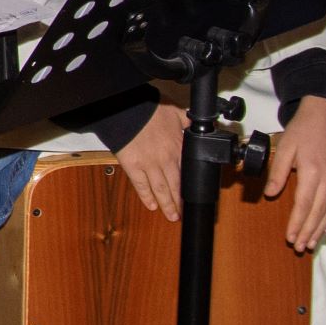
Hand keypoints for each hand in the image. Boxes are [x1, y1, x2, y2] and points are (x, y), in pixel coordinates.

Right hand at [116, 102, 189, 221]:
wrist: (127, 108)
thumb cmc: (150, 108)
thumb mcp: (177, 112)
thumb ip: (188, 122)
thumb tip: (198, 125)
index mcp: (178, 147)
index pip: (188, 172)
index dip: (192, 186)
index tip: (194, 197)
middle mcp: (166, 159)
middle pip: (176, 186)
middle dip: (180, 202)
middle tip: (183, 214)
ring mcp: (149, 164)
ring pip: (161, 190)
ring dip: (167, 205)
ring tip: (172, 216)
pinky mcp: (133, 166)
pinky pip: (141, 185)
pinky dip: (146, 197)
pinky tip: (152, 206)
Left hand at [271, 97, 325, 252]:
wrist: (324, 116)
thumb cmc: (302, 131)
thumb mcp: (284, 148)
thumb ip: (277, 172)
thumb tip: (271, 194)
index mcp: (313, 171)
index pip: (304, 204)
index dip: (297, 223)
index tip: (290, 237)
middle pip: (319, 211)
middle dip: (309, 231)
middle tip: (300, 247)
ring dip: (321, 229)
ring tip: (311, 243)